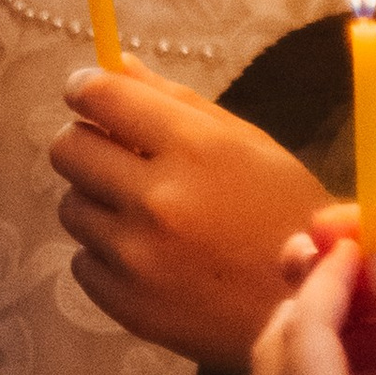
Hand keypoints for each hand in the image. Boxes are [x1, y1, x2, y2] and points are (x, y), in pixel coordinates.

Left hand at [53, 68, 323, 364]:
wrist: (308, 308)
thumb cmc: (288, 214)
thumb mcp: (249, 145)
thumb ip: (179, 102)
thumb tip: (117, 65)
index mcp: (195, 149)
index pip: (101, 97)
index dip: (85, 88)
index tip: (87, 94)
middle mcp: (157, 199)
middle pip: (67, 149)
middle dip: (86, 143)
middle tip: (114, 155)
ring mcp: (137, 256)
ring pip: (71, 206)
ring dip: (98, 202)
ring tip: (144, 214)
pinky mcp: (126, 303)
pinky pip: (82, 261)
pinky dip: (107, 254)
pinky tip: (150, 256)